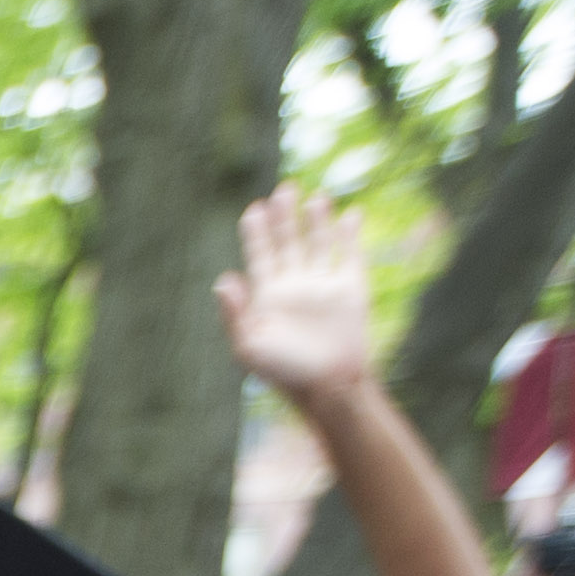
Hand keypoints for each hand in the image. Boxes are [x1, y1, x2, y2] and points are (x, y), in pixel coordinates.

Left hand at [218, 184, 375, 405]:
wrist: (328, 386)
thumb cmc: (284, 371)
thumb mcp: (248, 345)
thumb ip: (234, 313)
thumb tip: (223, 279)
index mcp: (267, 296)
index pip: (260, 255)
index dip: (256, 233)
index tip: (253, 209)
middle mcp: (295, 285)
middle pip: (288, 242)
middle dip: (284, 217)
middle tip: (283, 190)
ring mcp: (323, 285)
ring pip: (319, 243)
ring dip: (316, 220)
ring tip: (313, 198)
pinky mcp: (351, 289)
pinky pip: (351, 255)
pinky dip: (350, 234)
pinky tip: (350, 213)